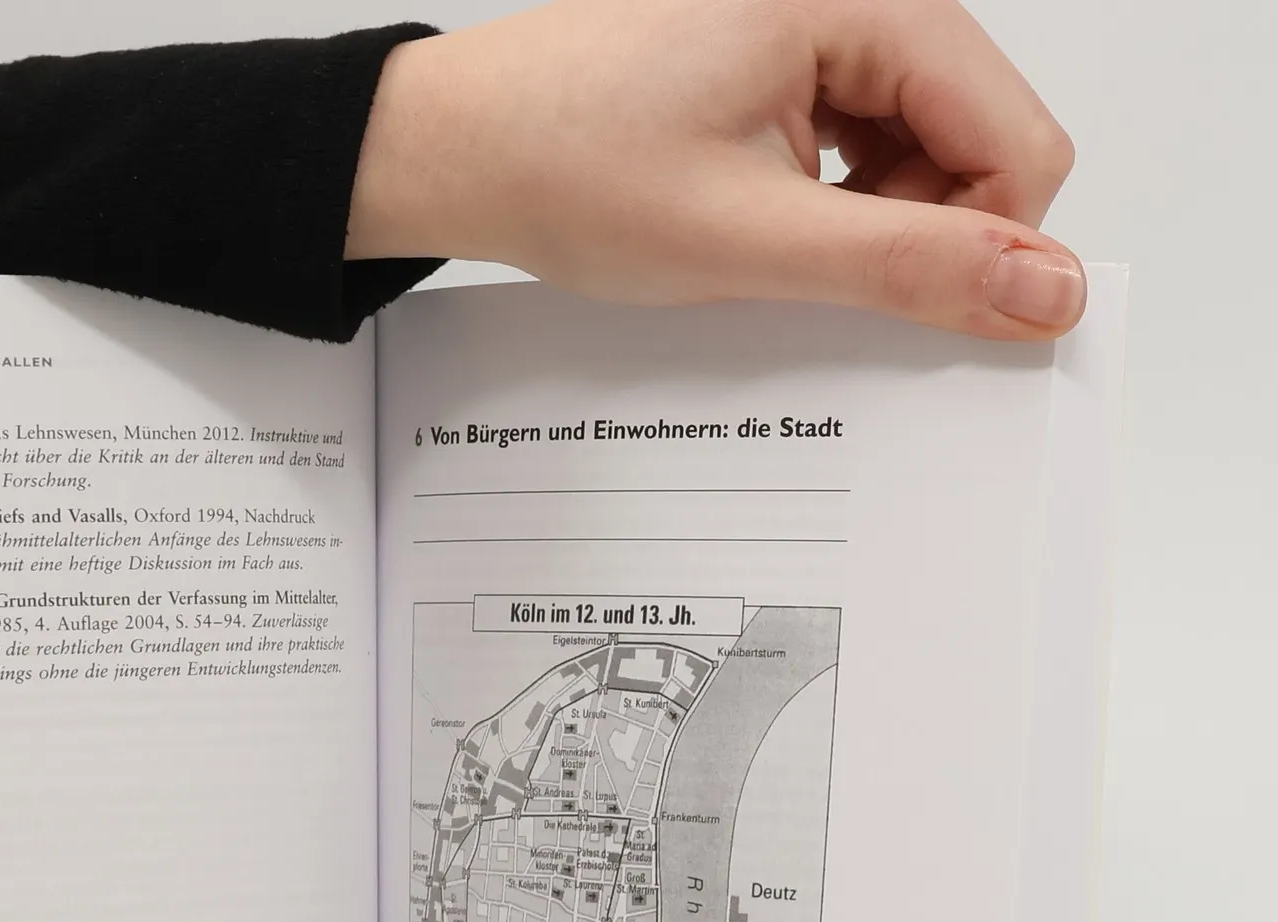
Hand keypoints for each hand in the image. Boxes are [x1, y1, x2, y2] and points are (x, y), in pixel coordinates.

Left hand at [348, 0, 1085, 338]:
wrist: (456, 146)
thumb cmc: (570, 170)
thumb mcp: (751, 241)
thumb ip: (910, 267)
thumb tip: (1050, 291)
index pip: (1018, 136)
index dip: (980, 243)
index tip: (902, 307)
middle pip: (976, 136)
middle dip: (919, 229)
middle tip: (807, 274)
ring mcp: (819, 22)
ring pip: (921, 145)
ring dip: (870, 222)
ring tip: (764, 247)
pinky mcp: (785, 57)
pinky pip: (860, 138)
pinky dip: (830, 201)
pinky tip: (758, 225)